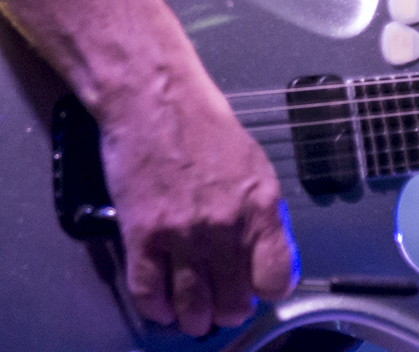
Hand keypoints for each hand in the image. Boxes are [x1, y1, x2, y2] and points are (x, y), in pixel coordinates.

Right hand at [97, 65, 298, 336]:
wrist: (153, 99)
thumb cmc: (201, 124)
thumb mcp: (253, 165)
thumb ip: (262, 213)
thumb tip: (265, 253)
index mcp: (259, 205)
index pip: (277, 279)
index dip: (267, 289)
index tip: (257, 288)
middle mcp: (224, 225)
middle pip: (233, 302)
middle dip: (227, 310)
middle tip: (221, 305)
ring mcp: (181, 234)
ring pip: (192, 308)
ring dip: (193, 319)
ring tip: (192, 315)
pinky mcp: (142, 236)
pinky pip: (149, 294)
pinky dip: (157, 309)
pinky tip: (162, 304)